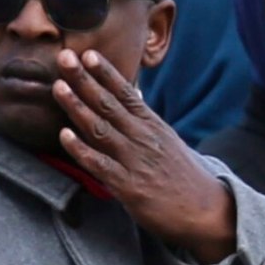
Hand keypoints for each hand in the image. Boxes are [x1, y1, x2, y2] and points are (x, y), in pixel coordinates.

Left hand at [53, 49, 237, 263]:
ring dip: (77, 106)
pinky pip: (100, 164)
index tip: (88, 54)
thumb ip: (145, 121)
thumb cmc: (182, 177)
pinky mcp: (129, 186)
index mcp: (152, 125)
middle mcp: (143, 137)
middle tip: (64, 57)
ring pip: (100, 128)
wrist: (206, 211)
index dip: (106, 73)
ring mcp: (135, 160)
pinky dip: (81, 149)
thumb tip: (132, 96)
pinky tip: (64, 135)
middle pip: (109, 103)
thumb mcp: (166, 141)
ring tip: (58, 86)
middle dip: (84, 79)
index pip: (126, 93)